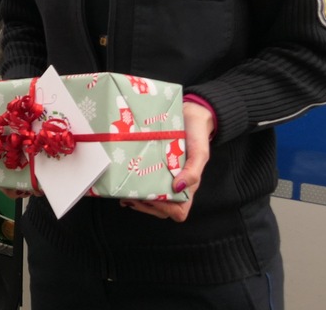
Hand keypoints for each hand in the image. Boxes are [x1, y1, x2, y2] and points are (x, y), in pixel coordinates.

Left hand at [120, 100, 214, 221]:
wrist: (191, 113)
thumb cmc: (198, 135)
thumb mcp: (201, 153)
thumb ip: (193, 171)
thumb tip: (178, 188)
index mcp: (187, 186)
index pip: (178, 211)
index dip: (164, 209)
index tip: (152, 198)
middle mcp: (173, 184)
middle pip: (159, 209)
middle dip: (144, 206)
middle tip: (130, 196)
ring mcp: (161, 175)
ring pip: (149, 197)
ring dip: (136, 198)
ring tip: (124, 190)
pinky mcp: (152, 164)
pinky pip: (142, 179)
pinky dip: (132, 182)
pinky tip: (124, 177)